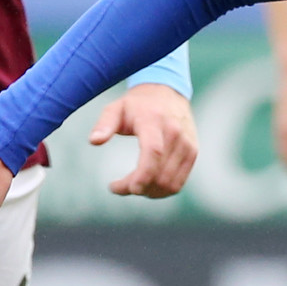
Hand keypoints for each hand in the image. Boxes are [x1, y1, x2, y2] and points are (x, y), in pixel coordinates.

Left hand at [95, 82, 198, 199]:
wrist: (167, 93)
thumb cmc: (137, 105)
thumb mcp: (116, 108)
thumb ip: (104, 124)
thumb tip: (94, 141)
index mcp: (154, 121)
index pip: (153, 152)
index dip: (142, 175)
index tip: (124, 187)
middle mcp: (175, 133)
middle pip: (160, 174)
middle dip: (137, 188)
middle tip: (118, 186)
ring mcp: (187, 144)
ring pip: (170, 183)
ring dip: (149, 193)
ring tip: (132, 186)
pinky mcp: (193, 153)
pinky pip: (178, 183)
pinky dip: (161, 192)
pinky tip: (147, 187)